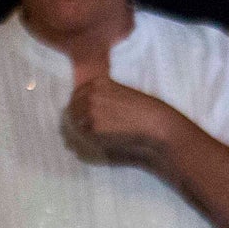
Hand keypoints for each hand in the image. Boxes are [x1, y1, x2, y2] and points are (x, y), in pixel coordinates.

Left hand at [64, 76, 183, 167]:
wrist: (157, 126)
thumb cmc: (147, 112)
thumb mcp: (124, 94)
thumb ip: (105, 98)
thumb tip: (87, 111)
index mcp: (99, 82)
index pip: (76, 95)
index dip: (78, 107)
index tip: (83, 116)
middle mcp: (91, 94)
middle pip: (71, 109)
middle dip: (76, 120)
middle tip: (85, 132)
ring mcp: (90, 112)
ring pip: (74, 125)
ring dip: (80, 132)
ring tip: (94, 139)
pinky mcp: (93, 130)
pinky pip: (82, 138)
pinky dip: (87, 143)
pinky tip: (101, 145)